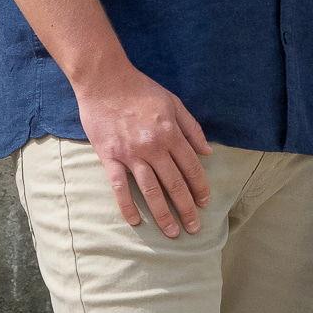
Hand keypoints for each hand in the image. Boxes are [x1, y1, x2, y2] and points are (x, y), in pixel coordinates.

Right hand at [74, 66, 213, 233]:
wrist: (104, 80)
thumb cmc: (141, 89)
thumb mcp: (173, 102)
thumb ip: (192, 128)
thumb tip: (207, 152)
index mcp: (170, 133)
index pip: (191, 167)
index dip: (200, 187)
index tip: (205, 203)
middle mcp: (153, 146)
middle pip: (174, 184)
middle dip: (186, 208)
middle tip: (194, 228)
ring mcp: (130, 153)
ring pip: (151, 190)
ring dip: (163, 214)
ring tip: (172, 232)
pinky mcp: (109, 157)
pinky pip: (120, 187)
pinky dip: (127, 205)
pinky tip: (135, 222)